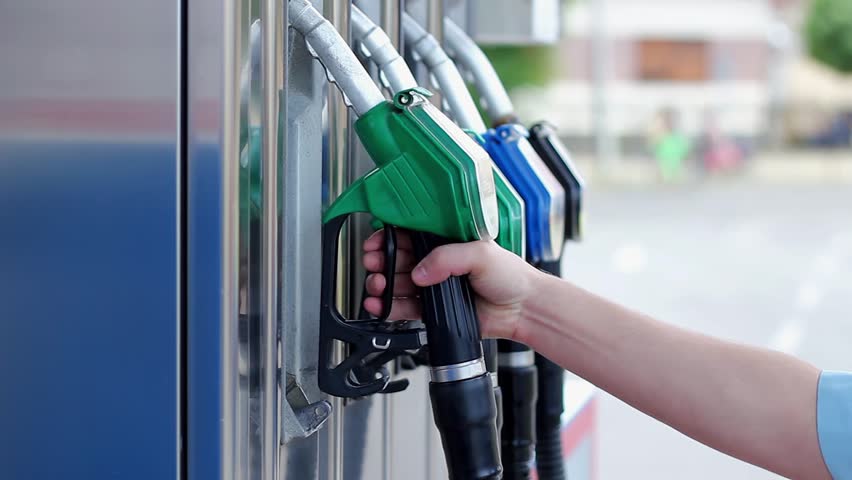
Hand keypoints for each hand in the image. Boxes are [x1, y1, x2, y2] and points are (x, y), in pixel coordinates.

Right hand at [361, 230, 542, 339]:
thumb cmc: (511, 276)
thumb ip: (448, 258)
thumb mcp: (481, 253)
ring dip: (382, 286)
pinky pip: (406, 308)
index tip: (376, 244)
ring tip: (376, 288)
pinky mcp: (434, 310)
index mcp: (446, 242)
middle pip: (398, 260)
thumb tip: (421, 270)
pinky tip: (380, 305)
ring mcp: (435, 287)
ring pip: (398, 284)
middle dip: (381, 263)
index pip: (410, 235)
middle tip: (374, 266)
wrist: (523, 310)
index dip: (389, 238)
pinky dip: (390, 307)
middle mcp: (438, 263)